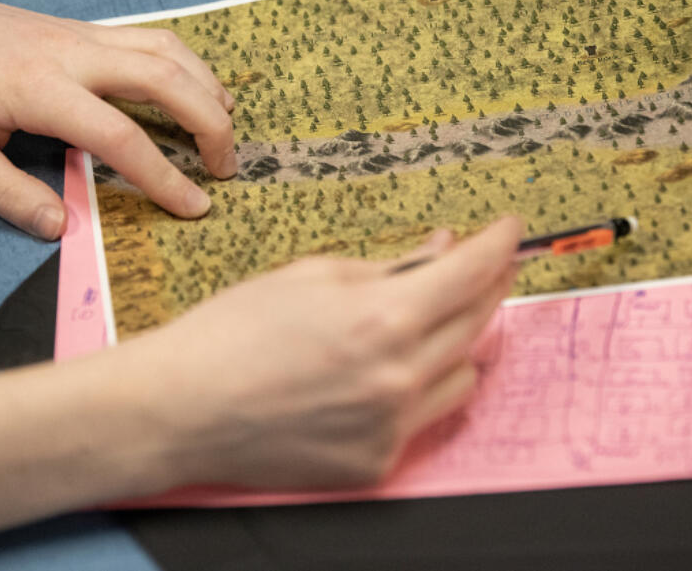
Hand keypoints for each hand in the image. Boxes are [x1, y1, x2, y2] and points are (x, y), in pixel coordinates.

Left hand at [0, 0, 236, 238]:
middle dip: (209, 124)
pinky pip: (152, 40)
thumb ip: (5, 192)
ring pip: (168, 50)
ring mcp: (81, 35)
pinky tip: (195, 91)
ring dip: (207, 87)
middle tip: (226, 169)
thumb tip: (62, 228)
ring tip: (225, 129)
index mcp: (39, 89)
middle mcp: (73, 54)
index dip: (165, 177)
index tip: (195, 208)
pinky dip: (187, 65)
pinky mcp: (82, 29)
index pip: (122, 136)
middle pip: (166, 78)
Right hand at [128, 217, 522, 491]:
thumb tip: (443, 251)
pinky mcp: (377, 463)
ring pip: (463, 374)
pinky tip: (375, 375)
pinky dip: (415, 390)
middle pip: (479, 322)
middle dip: (486, 285)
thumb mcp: (311, 275)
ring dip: (454, 342)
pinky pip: (424, 417)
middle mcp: (398, 378)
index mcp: (382, 318)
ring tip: (415, 325)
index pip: (472, 272)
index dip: (499, 244)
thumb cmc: (233, 332)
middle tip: (478, 266)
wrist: (180, 408)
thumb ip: (389, 267)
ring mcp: (390, 427)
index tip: (511, 229)